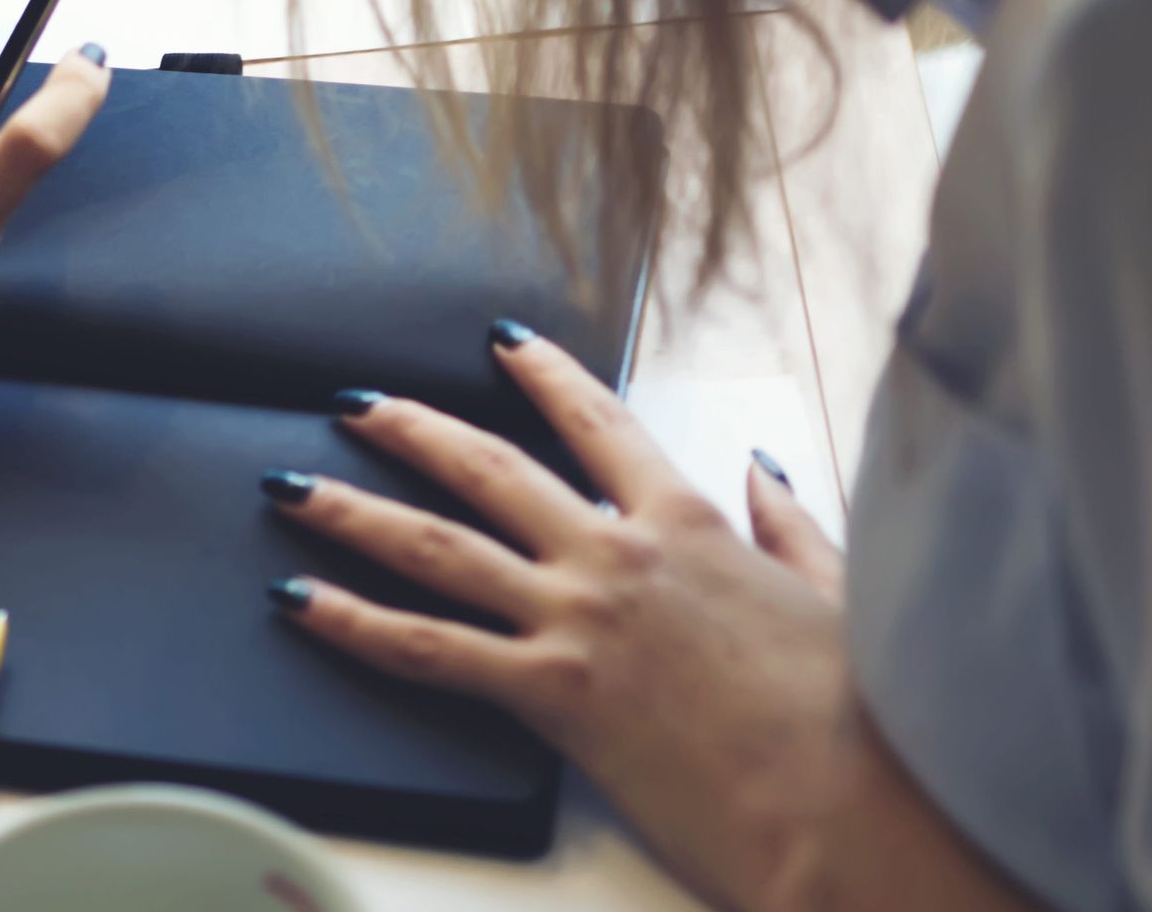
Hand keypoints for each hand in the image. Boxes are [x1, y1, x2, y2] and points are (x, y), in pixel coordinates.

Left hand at [268, 332, 1010, 911]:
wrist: (855, 809)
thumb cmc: (859, 717)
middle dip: (413, 428)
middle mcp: (619, 554)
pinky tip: (300, 601)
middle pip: (489, 468)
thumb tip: (764, 466)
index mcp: (689, 522)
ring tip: (292, 488)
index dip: (544, 375)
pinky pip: (431, 649)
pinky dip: (354, 622)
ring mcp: (579, 620)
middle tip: (355, 403)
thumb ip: (789, 525)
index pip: (599, 422)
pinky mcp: (554, 695)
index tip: (501, 342)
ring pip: (438, 545)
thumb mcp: (839, 594)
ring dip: (353, 510)